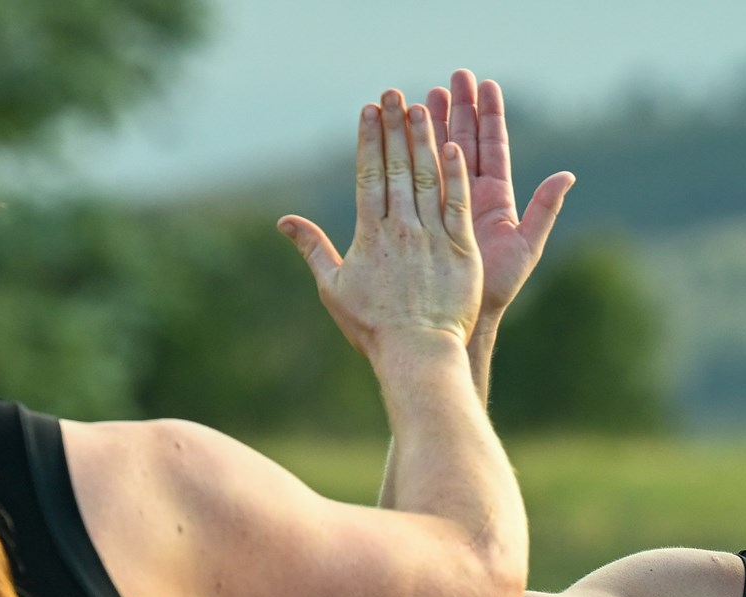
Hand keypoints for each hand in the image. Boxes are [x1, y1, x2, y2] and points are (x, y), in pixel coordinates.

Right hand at [278, 90, 481, 358]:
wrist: (417, 353)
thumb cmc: (373, 327)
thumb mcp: (334, 288)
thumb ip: (313, 248)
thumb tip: (284, 221)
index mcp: (371, 235)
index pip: (369, 176)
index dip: (369, 140)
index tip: (369, 111)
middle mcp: (402, 229)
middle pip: (397, 168)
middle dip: (395, 128)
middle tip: (393, 94)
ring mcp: (433, 237)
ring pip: (428, 179)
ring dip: (424, 141)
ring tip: (422, 106)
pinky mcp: (461, 250)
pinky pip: (458, 205)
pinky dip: (455, 176)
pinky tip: (454, 147)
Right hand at [428, 70, 574, 323]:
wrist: (459, 314)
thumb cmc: (495, 288)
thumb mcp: (526, 247)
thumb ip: (545, 209)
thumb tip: (567, 175)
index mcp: (496, 199)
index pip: (491, 147)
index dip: (489, 116)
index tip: (486, 85)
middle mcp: (471, 196)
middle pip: (466, 141)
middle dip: (461, 108)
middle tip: (454, 76)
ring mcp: (445, 203)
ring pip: (440, 154)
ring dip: (435, 123)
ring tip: (427, 92)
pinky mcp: (423, 213)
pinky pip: (419, 178)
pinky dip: (415, 153)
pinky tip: (407, 129)